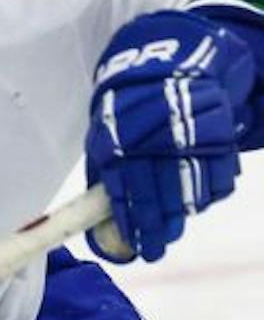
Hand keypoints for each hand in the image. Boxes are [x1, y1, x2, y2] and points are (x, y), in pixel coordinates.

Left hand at [85, 11, 254, 262]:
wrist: (164, 69)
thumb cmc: (125, 113)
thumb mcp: (104, 136)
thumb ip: (104, 178)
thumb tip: (101, 226)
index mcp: (119, 140)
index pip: (125, 191)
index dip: (133, 223)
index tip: (138, 247)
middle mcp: (153, 141)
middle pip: (160, 195)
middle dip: (158, 228)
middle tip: (156, 250)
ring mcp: (188, 138)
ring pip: (191, 190)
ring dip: (182, 214)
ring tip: (173, 228)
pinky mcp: (217, 135)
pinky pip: (219, 177)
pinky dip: (209, 193)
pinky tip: (197, 200)